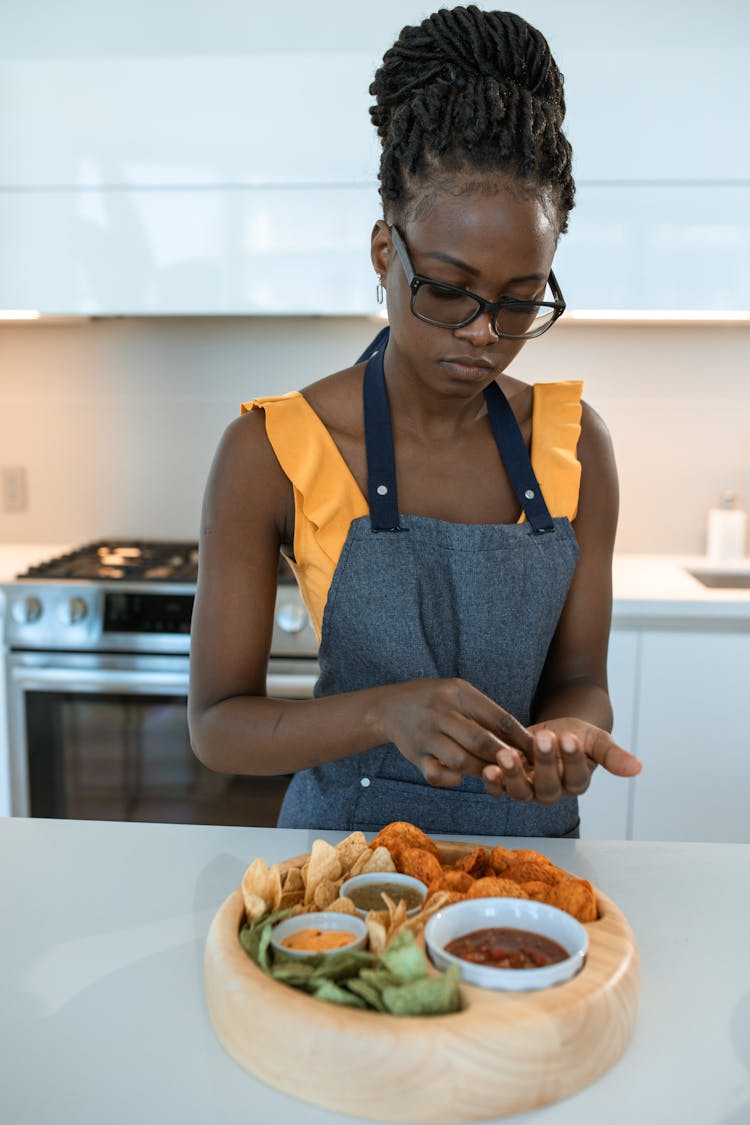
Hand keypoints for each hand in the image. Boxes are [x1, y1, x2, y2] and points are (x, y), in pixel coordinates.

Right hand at [376, 678, 534, 787]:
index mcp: (458, 693)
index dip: (521, 737)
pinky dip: (453, 780)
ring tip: (495, 773)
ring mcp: (426, 736)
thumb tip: (522, 739)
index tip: (537, 750)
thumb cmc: (435, 701)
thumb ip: (486, 713)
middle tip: (522, 768)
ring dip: (483, 771)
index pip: (497, 717)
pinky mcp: (415, 756)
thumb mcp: (459, 693)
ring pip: (462, 761)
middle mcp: (441, 713)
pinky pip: (437, 775)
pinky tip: (460, 777)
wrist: (390, 707)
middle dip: (505, 758)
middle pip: (481, 741)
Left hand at [481, 718, 641, 804]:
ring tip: (508, 755)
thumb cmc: (577, 737)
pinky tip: (488, 769)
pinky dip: (493, 783)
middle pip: (548, 786)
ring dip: (513, 775)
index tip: (570, 738)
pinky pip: (499, 790)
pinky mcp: (508, 784)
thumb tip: (638, 767)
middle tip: (543, 738)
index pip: (577, 776)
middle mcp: (553, 792)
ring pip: (521, 792)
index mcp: (577, 783)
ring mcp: (529, 790)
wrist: (553, 732)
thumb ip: (612, 754)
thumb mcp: (595, 740)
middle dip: (545, 763)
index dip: (573, 760)